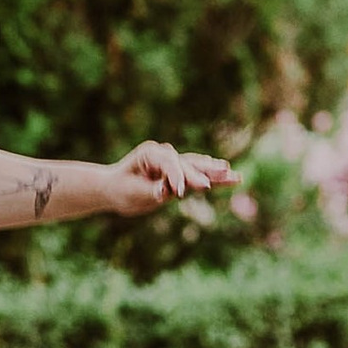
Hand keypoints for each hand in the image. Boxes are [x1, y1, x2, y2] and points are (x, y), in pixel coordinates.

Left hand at [100, 141, 232, 218]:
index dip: (175, 178)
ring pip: (197, 166)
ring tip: (232, 173)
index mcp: (150, 154)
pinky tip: (230, 175)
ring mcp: (174, 162)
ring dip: (215, 171)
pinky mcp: (180, 172)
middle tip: (217, 178)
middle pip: (187, 163)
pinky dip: (214, 176)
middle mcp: (164, 154)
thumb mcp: (132, 193)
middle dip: (201, 172)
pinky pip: (199, 173)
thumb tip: (166, 192)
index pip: (169, 165)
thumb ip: (151, 191)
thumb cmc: (121, 189)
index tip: (179, 193)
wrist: (115, 187)